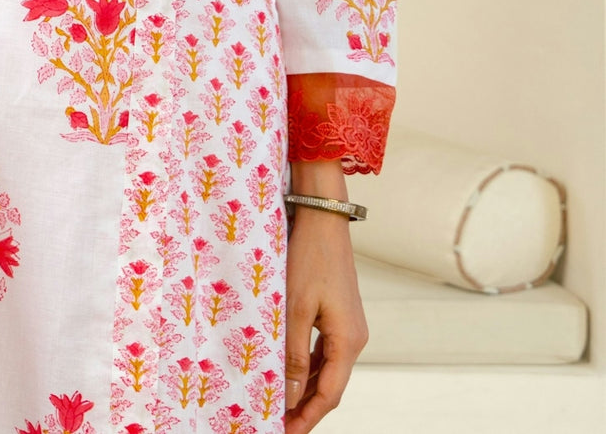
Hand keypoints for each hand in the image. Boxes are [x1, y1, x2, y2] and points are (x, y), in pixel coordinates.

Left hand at [283, 206, 368, 430]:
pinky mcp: (338, 314)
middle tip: (276, 422)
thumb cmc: (309, 259)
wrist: (324, 218)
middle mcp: (354, 338)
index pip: (329, 395)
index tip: (284, 432)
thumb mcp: (295, 308)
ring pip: (325, 369)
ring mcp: (348, 326)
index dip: (307, 417)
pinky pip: (323, 351)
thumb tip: (289, 398)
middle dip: (304, 407)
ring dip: (304, 388)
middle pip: (329, 386)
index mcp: (349, 341)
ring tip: (278, 404)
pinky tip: (287, 373)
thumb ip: (292, 354)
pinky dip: (306, 366)